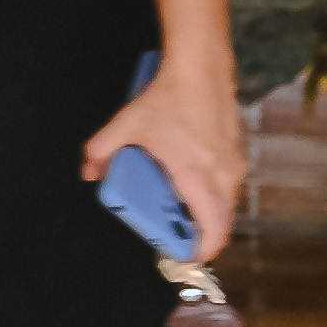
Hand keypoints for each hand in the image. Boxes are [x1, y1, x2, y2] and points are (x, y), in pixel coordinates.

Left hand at [86, 58, 245, 263]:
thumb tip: (90, 172)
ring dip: (208, 215)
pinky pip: (229, 185)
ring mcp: (233, 162)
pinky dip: (214, 195)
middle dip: (202, 236)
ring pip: (227, 203)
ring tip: (181, 215)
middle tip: (178, 240)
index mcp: (196, 175)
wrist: (200, 68)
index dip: (202, 249)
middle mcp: (222, 173)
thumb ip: (100, 151)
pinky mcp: (236, 152)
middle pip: (221, 220)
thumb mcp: (124, 126)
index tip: (188, 259)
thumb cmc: (169, 97)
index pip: (211, 226)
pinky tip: (191, 189)